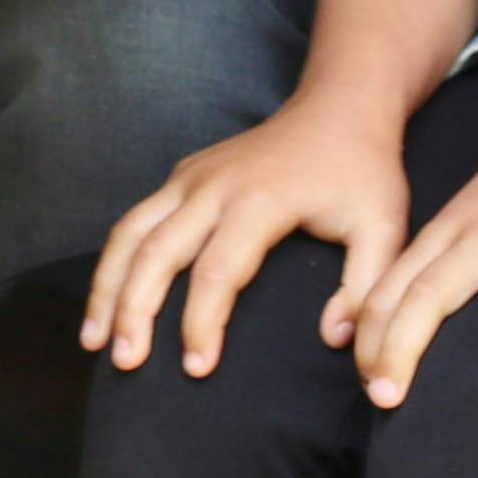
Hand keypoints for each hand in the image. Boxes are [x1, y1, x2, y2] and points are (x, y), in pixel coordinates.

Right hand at [84, 102, 413, 378]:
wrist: (338, 108)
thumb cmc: (363, 174)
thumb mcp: (385, 228)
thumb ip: (364, 288)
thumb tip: (334, 340)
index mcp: (260, 199)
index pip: (218, 271)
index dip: (202, 323)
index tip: (196, 370)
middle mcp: (213, 185)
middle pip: (155, 252)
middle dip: (134, 310)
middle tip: (124, 363)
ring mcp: (190, 177)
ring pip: (130, 233)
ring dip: (107, 287)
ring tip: (92, 340)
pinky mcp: (181, 176)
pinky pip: (134, 221)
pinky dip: (113, 262)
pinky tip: (107, 301)